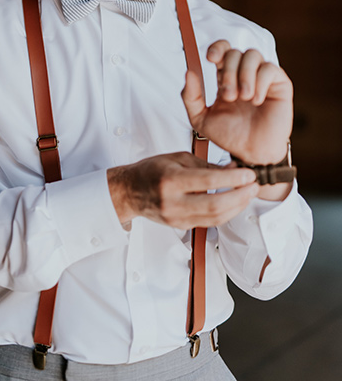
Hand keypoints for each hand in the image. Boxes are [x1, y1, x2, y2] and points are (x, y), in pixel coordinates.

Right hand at [108, 152, 257, 228]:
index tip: (249, 174)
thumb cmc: (152, 170)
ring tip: (248, 195)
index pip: (208, 181)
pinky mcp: (180, 226)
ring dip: (237, 207)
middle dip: (240, 197)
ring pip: (215, 218)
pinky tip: (235, 203)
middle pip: (215, 205)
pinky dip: (225, 213)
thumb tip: (234, 169)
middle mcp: (173, 202)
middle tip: (254, 186)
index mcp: (171, 180)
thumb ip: (206, 165)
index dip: (232, 179)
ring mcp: (176, 218)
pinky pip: (209, 222)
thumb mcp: (177, 158)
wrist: (130, 191)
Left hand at [182, 40, 292, 165]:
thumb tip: (188, 72)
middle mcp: (244, 73)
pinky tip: (256, 100)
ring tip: (243, 97)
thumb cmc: (229, 135)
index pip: (223, 49)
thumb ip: (191, 97)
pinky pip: (270, 68)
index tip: (211, 59)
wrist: (251, 152)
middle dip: (229, 72)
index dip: (217, 48)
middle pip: (234, 52)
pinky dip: (260, 82)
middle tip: (229, 96)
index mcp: (226, 77)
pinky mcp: (280, 84)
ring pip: (252, 55)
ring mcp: (262, 77)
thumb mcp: (201, 118)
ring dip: (244, 75)